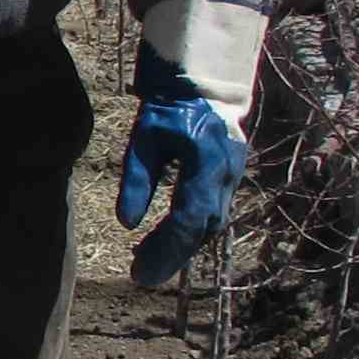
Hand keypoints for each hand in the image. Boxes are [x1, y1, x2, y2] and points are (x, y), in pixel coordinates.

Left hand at [116, 46, 247, 289]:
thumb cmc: (167, 108)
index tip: (140, 271)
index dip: (166, 249)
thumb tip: (125, 224)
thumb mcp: (143, 140)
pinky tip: (166, 241)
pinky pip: (212, 213)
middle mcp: (227, 173)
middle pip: (202, 228)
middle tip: (140, 275)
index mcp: (207, 162)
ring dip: (181, 246)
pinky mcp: (229, 176)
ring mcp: (233, 175)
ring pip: (210, 224)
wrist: (200, 83)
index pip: (189, 218)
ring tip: (146, 260)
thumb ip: (135, 181)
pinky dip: (190, 231)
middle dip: (172, 255)